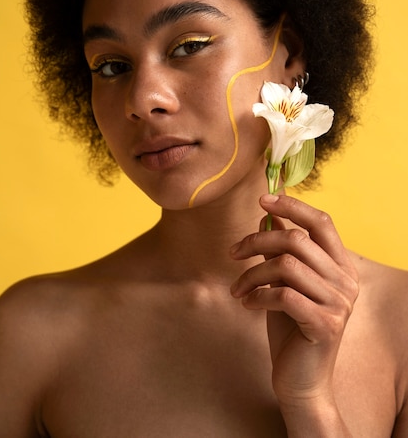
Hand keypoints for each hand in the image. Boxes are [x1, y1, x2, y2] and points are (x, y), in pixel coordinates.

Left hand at [230, 193, 358, 408]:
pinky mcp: (325, 324)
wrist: (301, 380)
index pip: (322, 222)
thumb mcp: (285, 282)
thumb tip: (268, 216)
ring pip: (285, 266)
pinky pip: (283, 295)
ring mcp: (339, 303)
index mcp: (341, 265)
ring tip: (238, 289)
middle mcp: (346, 281)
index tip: (262, 200)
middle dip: (256, 241)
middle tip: (232, 253)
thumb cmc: (291, 327)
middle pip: (297, 240)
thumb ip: (283, 250)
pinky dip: (258, 295)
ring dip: (252, 274)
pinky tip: (247, 303)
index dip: (292, 206)